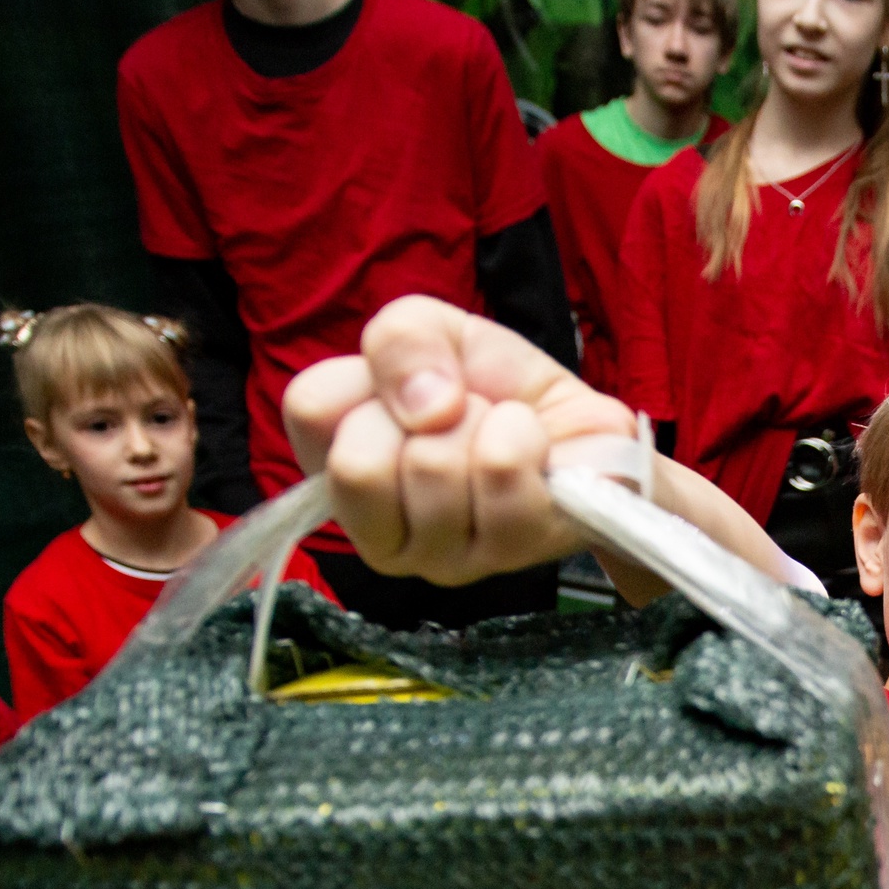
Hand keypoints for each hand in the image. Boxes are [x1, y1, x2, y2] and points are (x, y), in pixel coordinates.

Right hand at [282, 295, 638, 585]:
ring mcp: (441, 558)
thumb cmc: (493, 388)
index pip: (309, 412)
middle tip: (461, 417)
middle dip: (426, 412)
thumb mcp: (433, 331)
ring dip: (482, 422)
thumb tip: (426, 406)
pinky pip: (501, 472)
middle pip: (359, 465)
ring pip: (434, 469)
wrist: (579, 424)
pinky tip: (531, 450)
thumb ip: (399, 340)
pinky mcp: (510, 553)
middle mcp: (378, 534)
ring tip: (500, 434)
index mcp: (338, 475)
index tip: (406, 391)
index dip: (366, 380)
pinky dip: (524, 433)